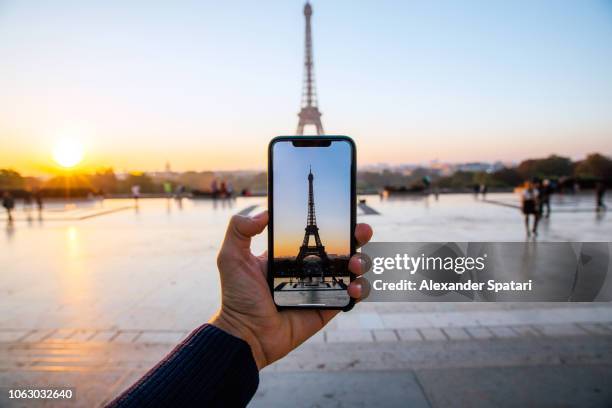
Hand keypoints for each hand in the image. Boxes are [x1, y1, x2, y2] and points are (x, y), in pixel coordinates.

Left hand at [210, 211, 372, 368]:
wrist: (247, 334)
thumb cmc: (238, 298)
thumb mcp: (231, 258)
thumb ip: (239, 230)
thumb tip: (264, 213)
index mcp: (291, 255)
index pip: (317, 233)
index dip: (334, 222)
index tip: (345, 211)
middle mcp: (310, 269)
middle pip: (343, 248)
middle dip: (358, 236)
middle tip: (361, 231)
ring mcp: (322, 288)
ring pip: (353, 270)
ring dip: (362, 261)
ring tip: (355, 264)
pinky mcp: (329, 308)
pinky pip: (352, 296)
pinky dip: (360, 289)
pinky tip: (353, 286)